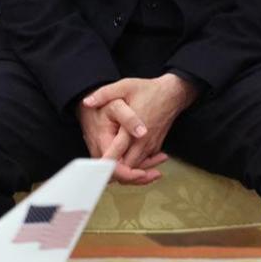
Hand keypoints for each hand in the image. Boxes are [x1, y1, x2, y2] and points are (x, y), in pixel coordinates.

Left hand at [83, 74, 198, 177]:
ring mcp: (151, 144)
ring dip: (125, 171)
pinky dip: (136, 166)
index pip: (116, 154)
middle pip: (127, 167)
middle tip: (100, 175)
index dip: (105, 165)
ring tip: (110, 173)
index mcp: (132, 129)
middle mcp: (143, 140)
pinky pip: (145, 162)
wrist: (174, 93)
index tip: (95, 171)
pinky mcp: (156, 145)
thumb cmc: (150, 90)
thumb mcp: (126, 86)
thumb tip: (87, 102)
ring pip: (137, 167)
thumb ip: (105, 94)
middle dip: (114, 173)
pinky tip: (127, 164)